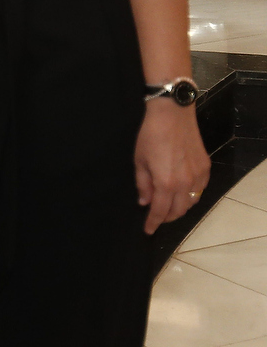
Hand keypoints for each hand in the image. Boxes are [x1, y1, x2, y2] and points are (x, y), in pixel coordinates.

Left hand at [135, 99, 211, 233]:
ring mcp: (198, 176)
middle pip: (179, 211)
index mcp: (166, 184)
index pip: (160, 211)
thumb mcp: (139, 161)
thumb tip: (144, 202)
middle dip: (167, 217)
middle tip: (156, 217)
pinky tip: (182, 192)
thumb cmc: (150, 137)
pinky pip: (200, 189)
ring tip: (168, 206)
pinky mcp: (206, 168)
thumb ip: (143, 184)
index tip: (148, 230)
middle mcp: (186, 184)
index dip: (153, 222)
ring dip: (180, 208)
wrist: (172, 116)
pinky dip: (191, 196)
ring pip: (192, 202)